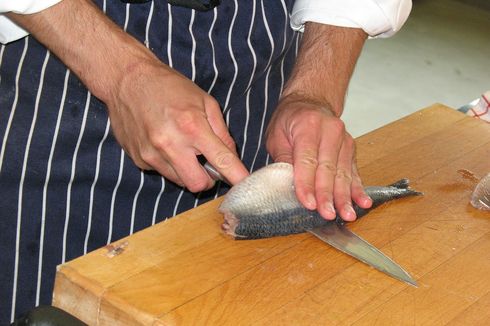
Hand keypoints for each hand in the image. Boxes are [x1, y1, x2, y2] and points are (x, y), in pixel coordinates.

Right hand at [8, 0, 248, 191]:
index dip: (237, 176)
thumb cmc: (170, 87)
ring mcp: (151, 154)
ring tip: (182, 148)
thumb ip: (221, 131)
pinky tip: (164, 144)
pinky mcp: (139, 159)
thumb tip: (231, 156)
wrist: (128, 79)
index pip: (221, 161)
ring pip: (179, 181)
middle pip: (197, 185)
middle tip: (207, 165)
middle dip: (207, 179)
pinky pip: (162, 172)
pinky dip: (169, 164)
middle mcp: (170, 144)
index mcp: (192, 127)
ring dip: (187, 171)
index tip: (245, 184)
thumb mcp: (204, 101)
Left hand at [266, 94, 371, 220]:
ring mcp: (344, 140)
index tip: (309, 203)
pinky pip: (354, 171)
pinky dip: (357, 189)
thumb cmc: (290, 120)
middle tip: (327, 214)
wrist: (311, 101)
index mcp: (308, 126)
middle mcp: (330, 131)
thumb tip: (287, 184)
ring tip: (347, 215)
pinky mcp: (351, 148)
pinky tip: (363, 202)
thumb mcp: (277, 135)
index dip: (307, 184)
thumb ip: (283, 159)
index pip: (307, 160)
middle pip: (328, 169)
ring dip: (345, 196)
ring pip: (343, 173)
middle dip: (328, 195)